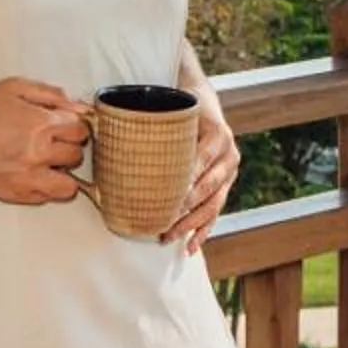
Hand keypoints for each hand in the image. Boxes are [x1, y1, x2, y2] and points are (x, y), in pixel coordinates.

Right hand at [0, 77, 93, 205]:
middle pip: (76, 155)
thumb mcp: (15, 87)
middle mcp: (39, 152)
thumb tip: (78, 107)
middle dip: (67, 146)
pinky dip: (46, 186)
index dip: (73, 126)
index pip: (80, 130)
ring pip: (69, 185)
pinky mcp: (17, 193)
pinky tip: (32, 172)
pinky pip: (47, 197)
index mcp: (41, 123)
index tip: (64, 126)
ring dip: (62, 172)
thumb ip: (51, 95)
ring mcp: (28, 177)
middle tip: (51, 141)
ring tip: (47, 162)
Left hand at [163, 103, 240, 255]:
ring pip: (212, 205)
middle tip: (161, 221)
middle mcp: (229, 154)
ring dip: (190, 225)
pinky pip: (216, 212)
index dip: (186, 179)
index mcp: (219, 134)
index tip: (166, 196)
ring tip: (168, 237)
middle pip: (207, 187)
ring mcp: (230, 172)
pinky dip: (203, 231)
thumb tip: (118, 134)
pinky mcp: (226, 185)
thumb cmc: (183, 105)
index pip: (202, 161)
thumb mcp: (176, 108)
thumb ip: (158, 122)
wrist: (204, 102)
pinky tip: (191, 246)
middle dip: (184, 208)